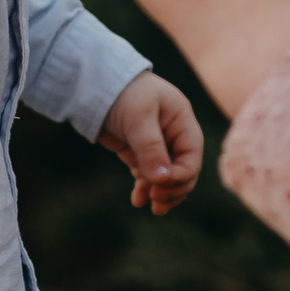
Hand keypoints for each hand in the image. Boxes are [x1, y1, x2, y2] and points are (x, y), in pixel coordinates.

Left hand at [95, 71, 203, 213]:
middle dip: (173, 189)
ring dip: (161, 193)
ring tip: (151, 206)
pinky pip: (149, 175)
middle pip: (184, 170)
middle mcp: (174, 135)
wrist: (98, 84)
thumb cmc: (124, 93)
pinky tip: (137, 200)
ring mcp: (158, 145)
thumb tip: (163, 180)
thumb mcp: (139, 119)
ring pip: (168, 177)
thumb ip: (151, 149)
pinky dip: (145, 188)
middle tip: (156, 201)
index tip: (160, 186)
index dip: (181, 175)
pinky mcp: (141, 152)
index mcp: (182, 122)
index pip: (192, 157)